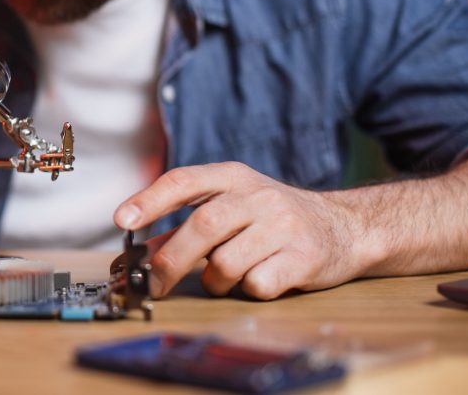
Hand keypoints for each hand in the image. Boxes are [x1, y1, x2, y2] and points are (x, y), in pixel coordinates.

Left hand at [113, 162, 369, 299]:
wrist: (345, 226)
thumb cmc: (272, 220)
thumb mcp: (230, 209)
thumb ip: (184, 226)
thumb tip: (140, 253)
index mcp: (233, 177)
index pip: (183, 181)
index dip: (149, 200)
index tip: (122, 221)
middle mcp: (258, 195)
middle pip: (202, 226)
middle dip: (169, 261)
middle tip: (153, 284)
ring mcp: (283, 225)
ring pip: (227, 261)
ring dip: (214, 280)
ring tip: (223, 279)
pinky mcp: (304, 257)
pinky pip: (258, 283)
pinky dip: (247, 290)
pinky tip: (258, 280)